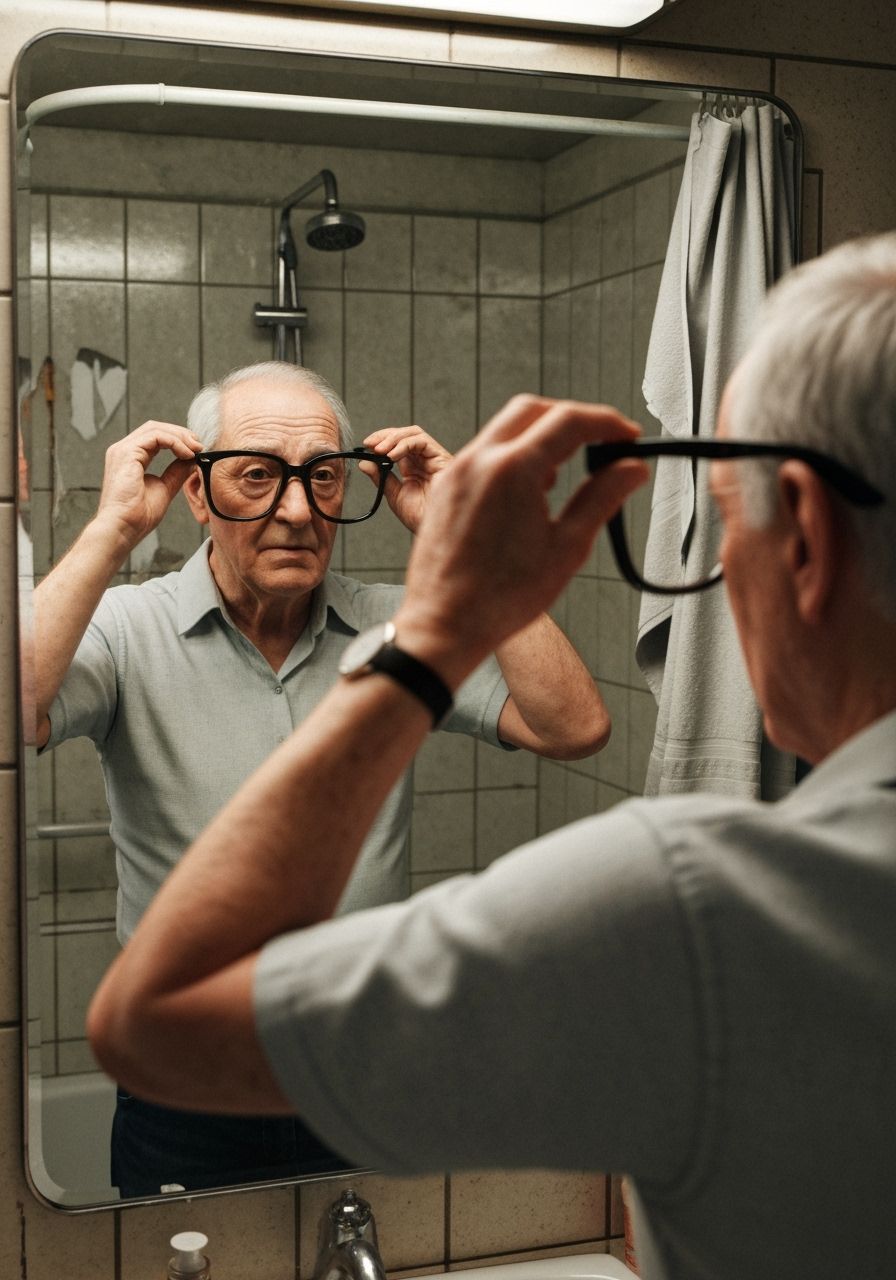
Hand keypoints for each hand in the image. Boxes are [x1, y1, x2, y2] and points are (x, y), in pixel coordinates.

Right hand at [95, 421, 202, 547]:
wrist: (123, 528)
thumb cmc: (138, 516)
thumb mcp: (164, 488)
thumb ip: (176, 472)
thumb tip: (192, 459)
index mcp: (130, 458)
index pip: (155, 437)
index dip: (178, 439)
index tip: (197, 450)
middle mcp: (124, 451)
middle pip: (155, 428)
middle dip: (181, 434)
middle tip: (200, 445)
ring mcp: (122, 450)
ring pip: (155, 428)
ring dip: (180, 437)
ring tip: (196, 449)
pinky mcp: (126, 453)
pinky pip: (155, 436)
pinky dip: (174, 442)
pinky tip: (187, 454)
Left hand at [362, 425, 452, 532]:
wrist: (433, 528)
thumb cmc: (419, 516)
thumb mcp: (394, 494)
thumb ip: (381, 477)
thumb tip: (364, 462)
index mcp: (414, 468)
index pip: (398, 443)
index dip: (382, 440)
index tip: (366, 446)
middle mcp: (424, 460)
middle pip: (406, 434)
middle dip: (386, 436)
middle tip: (370, 444)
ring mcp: (434, 458)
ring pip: (414, 433)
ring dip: (394, 438)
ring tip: (379, 450)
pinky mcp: (442, 457)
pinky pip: (422, 441)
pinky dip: (404, 444)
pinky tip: (392, 455)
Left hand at [394, 395, 648, 684]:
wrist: (445, 624)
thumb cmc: (500, 598)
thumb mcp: (567, 548)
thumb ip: (602, 498)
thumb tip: (630, 470)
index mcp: (512, 470)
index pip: (568, 421)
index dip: (606, 423)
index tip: (626, 436)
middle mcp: (478, 461)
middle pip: (533, 410)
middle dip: (571, 418)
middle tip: (599, 442)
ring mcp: (456, 472)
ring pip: (504, 428)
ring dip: (539, 437)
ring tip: (564, 475)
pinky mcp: (445, 488)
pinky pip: (483, 453)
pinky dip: (512, 456)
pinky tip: (528, 492)